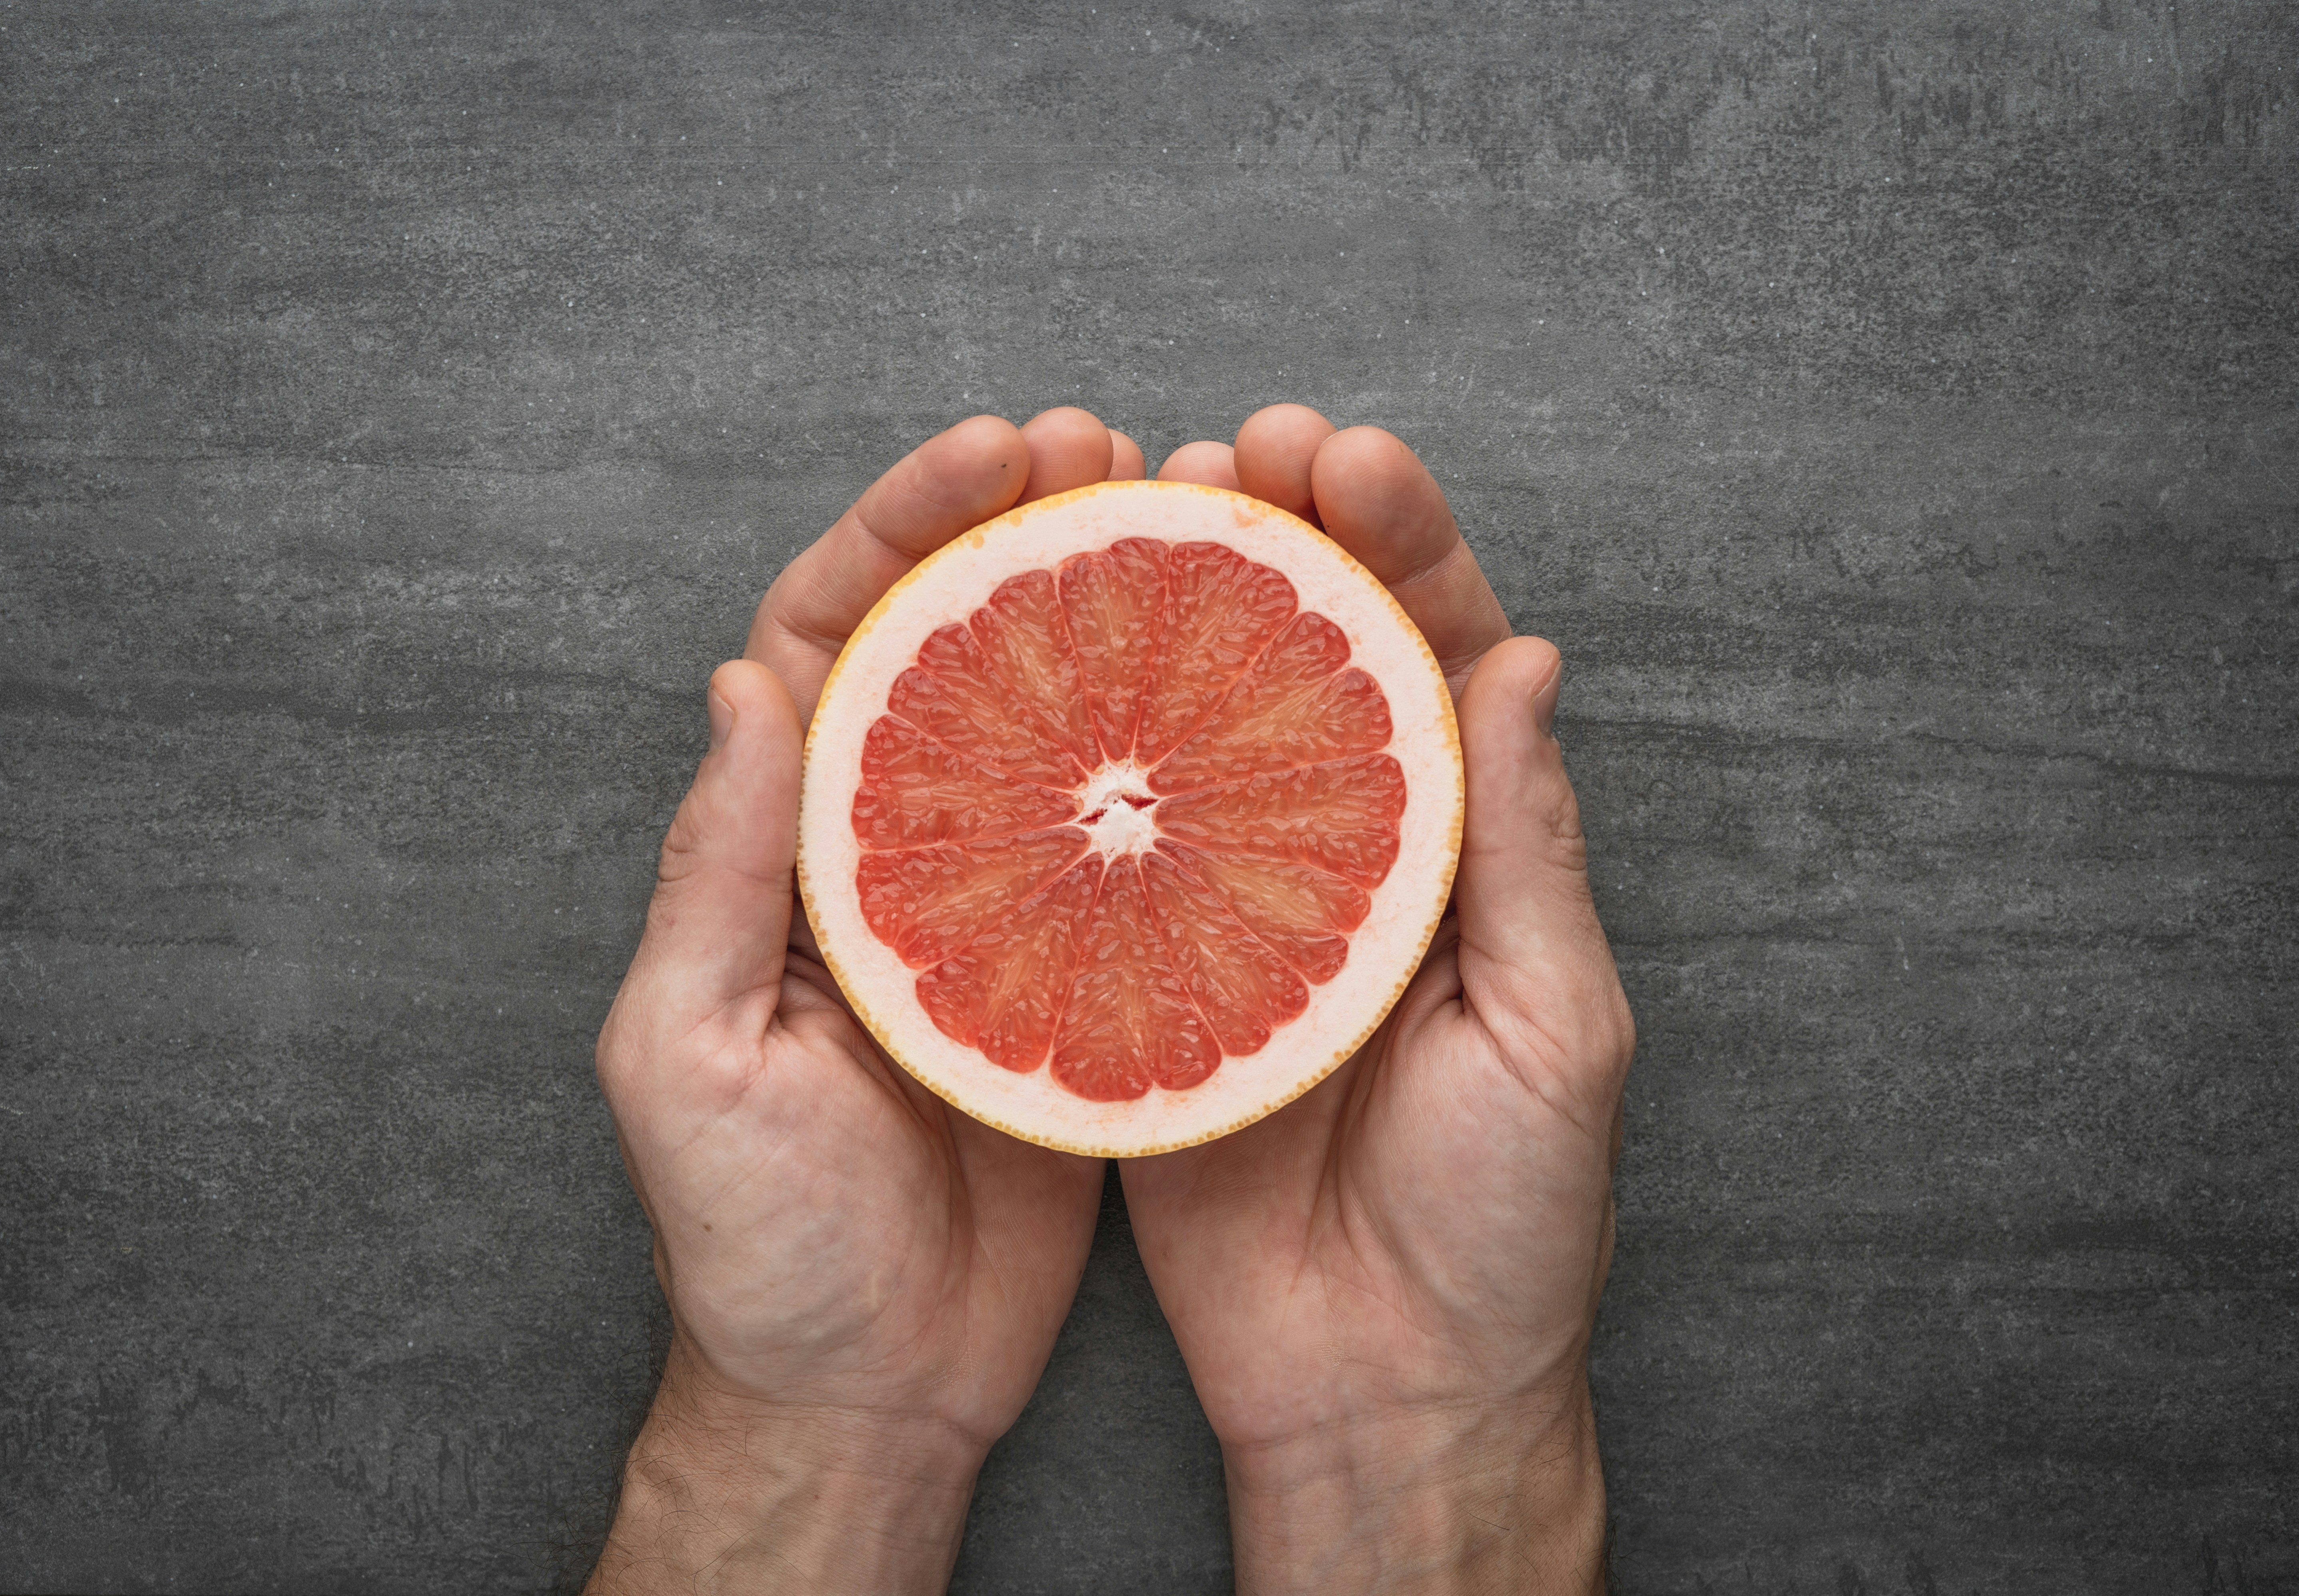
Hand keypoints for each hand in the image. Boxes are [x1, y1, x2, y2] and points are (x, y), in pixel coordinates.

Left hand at [587, 410, 1143, 1593]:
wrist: (861, 1388)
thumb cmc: (753, 1241)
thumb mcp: (690, 1054)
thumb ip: (718, 871)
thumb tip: (745, 684)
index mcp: (782, 850)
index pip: (832, 638)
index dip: (903, 527)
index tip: (994, 452)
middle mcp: (885, 856)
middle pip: (951, 649)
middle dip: (1020, 531)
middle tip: (1113, 453)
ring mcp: (987, 914)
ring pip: (1048, 727)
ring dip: (1113, 623)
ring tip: (1198, 530)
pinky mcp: (1073, 982)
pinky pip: (1120, 848)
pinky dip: (1173, 769)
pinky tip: (1242, 704)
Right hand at [1127, 408, 1634, 1593]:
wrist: (1386, 1386)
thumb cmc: (1506, 1225)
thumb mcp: (1550, 1028)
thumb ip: (1525, 848)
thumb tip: (1526, 658)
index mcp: (1461, 852)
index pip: (1435, 655)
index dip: (1395, 543)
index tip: (1342, 457)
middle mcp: (1348, 861)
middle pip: (1308, 662)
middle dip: (1274, 539)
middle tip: (1221, 452)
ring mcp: (1239, 916)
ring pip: (1199, 735)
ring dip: (1166, 622)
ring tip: (1121, 513)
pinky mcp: (1147, 987)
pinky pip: (1111, 863)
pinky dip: (1079, 774)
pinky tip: (1039, 682)